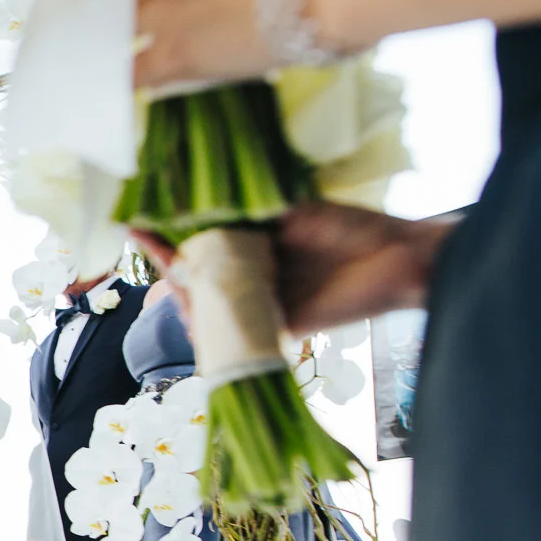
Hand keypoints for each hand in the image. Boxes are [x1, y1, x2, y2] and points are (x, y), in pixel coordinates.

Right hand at [135, 204, 445, 335]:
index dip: (172, 231)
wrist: (399, 261)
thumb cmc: (355, 229)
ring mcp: (265, 300)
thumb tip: (202, 210)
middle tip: (143, 239)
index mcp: (260, 241)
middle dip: (167, 260)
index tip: (141, 219)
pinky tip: (190, 318)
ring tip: (162, 273)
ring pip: (212, 301)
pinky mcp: (279, 327)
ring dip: (182, 292)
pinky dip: (211, 327)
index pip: (205, 237)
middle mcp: (257, 271)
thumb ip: (254, 214)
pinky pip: (237, 330)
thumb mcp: (297, 212)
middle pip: (200, 272)